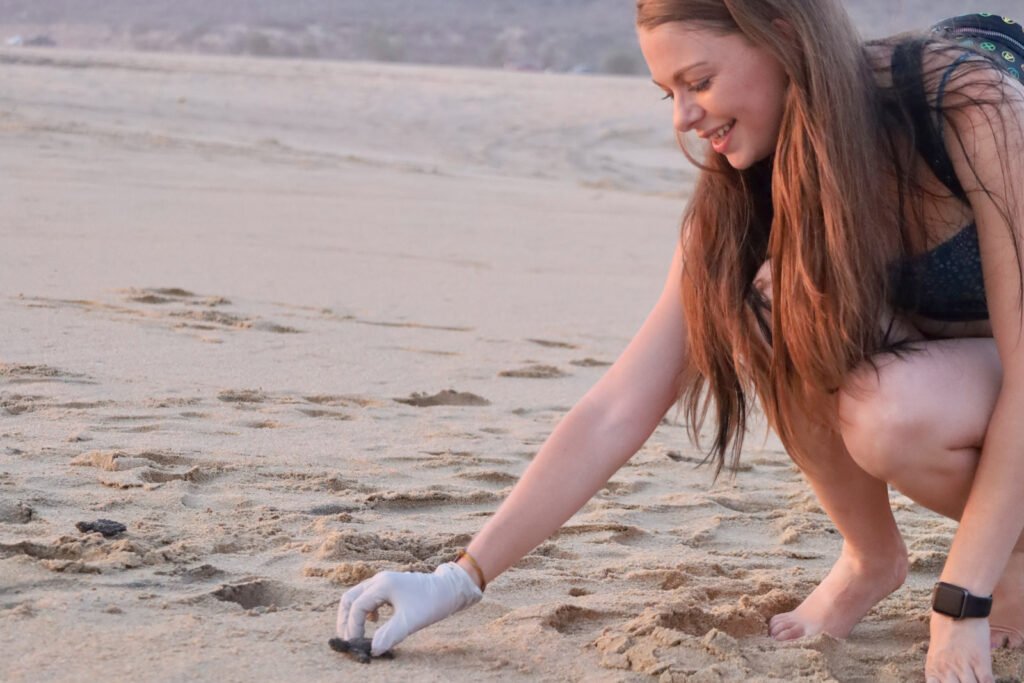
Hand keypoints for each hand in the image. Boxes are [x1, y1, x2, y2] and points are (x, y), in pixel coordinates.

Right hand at [336, 562, 482, 655]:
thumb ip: (390, 635)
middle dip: (345, 620)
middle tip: (347, 640)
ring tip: (355, 634)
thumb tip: (373, 651)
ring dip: (352, 615)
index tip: (357, 645)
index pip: (356, 607)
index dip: (353, 628)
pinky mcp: (389, 587)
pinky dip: (364, 610)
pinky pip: (367, 597)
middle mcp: (379, 580)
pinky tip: (374, 622)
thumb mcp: (411, 621)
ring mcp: (384, 581)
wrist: (450, 589)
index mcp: (382, 585)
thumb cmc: (432, 602)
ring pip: (357, 596)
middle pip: (349, 598)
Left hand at [925, 614, 992, 682]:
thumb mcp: (935, 647)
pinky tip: (986, 681)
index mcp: (933, 667)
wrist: (958, 608)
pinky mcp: (980, 661)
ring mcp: (963, 666)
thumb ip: (940, 664)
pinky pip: (986, 682)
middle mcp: (947, 670)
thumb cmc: (944, 624)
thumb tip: (946, 675)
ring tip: (973, 682)